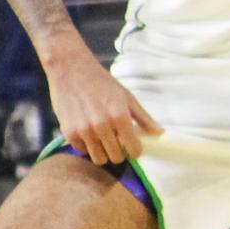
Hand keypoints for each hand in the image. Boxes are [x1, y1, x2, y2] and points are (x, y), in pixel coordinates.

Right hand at [44, 42, 163, 165]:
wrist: (71, 70)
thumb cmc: (102, 83)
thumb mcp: (127, 97)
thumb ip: (144, 118)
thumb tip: (160, 133)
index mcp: (120, 117)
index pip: (134, 150)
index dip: (135, 150)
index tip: (133, 146)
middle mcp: (102, 126)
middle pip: (116, 158)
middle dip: (120, 152)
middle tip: (117, 141)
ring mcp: (84, 131)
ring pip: (99, 159)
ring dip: (103, 152)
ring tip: (103, 139)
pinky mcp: (69, 132)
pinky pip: (83, 151)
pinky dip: (87, 146)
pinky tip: (88, 132)